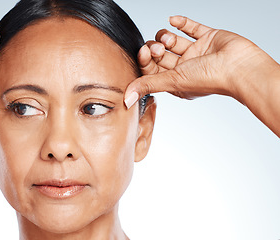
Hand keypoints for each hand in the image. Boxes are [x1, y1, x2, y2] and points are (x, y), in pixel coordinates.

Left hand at [124, 16, 279, 136]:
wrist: (240, 67)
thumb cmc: (210, 79)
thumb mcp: (173, 82)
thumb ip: (147, 85)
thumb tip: (126, 98)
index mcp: (176, 82)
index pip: (152, 69)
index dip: (145, 59)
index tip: (144, 51)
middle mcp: (185, 68)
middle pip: (160, 55)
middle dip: (155, 48)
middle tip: (158, 47)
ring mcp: (196, 52)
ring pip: (173, 41)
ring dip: (165, 37)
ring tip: (169, 40)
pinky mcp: (208, 38)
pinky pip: (190, 28)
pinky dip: (180, 23)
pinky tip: (173, 21)